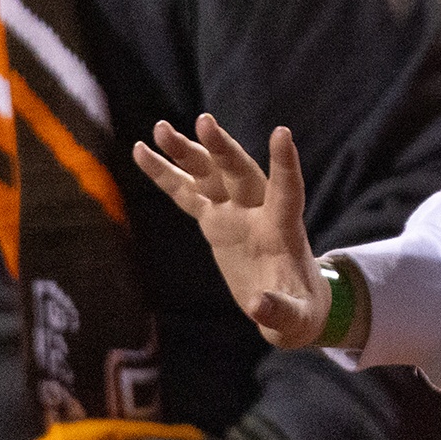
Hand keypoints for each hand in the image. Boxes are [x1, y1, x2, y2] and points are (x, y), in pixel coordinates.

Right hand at [132, 116, 328, 346]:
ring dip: (187, 151)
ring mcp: (234, 213)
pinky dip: (166, 175)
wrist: (289, 307)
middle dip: (222, 149)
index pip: (288, 190)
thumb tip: (257, 305)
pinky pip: (187, 194)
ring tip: (160, 128)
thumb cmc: (299, 311)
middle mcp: (259, 211)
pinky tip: (141, 152)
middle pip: (240, 173)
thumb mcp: (294, 318)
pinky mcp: (215, 222)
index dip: (285, 164)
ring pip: (209, 175)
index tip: (282, 133)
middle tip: (204, 121)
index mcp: (284, 229)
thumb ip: (279, 310)